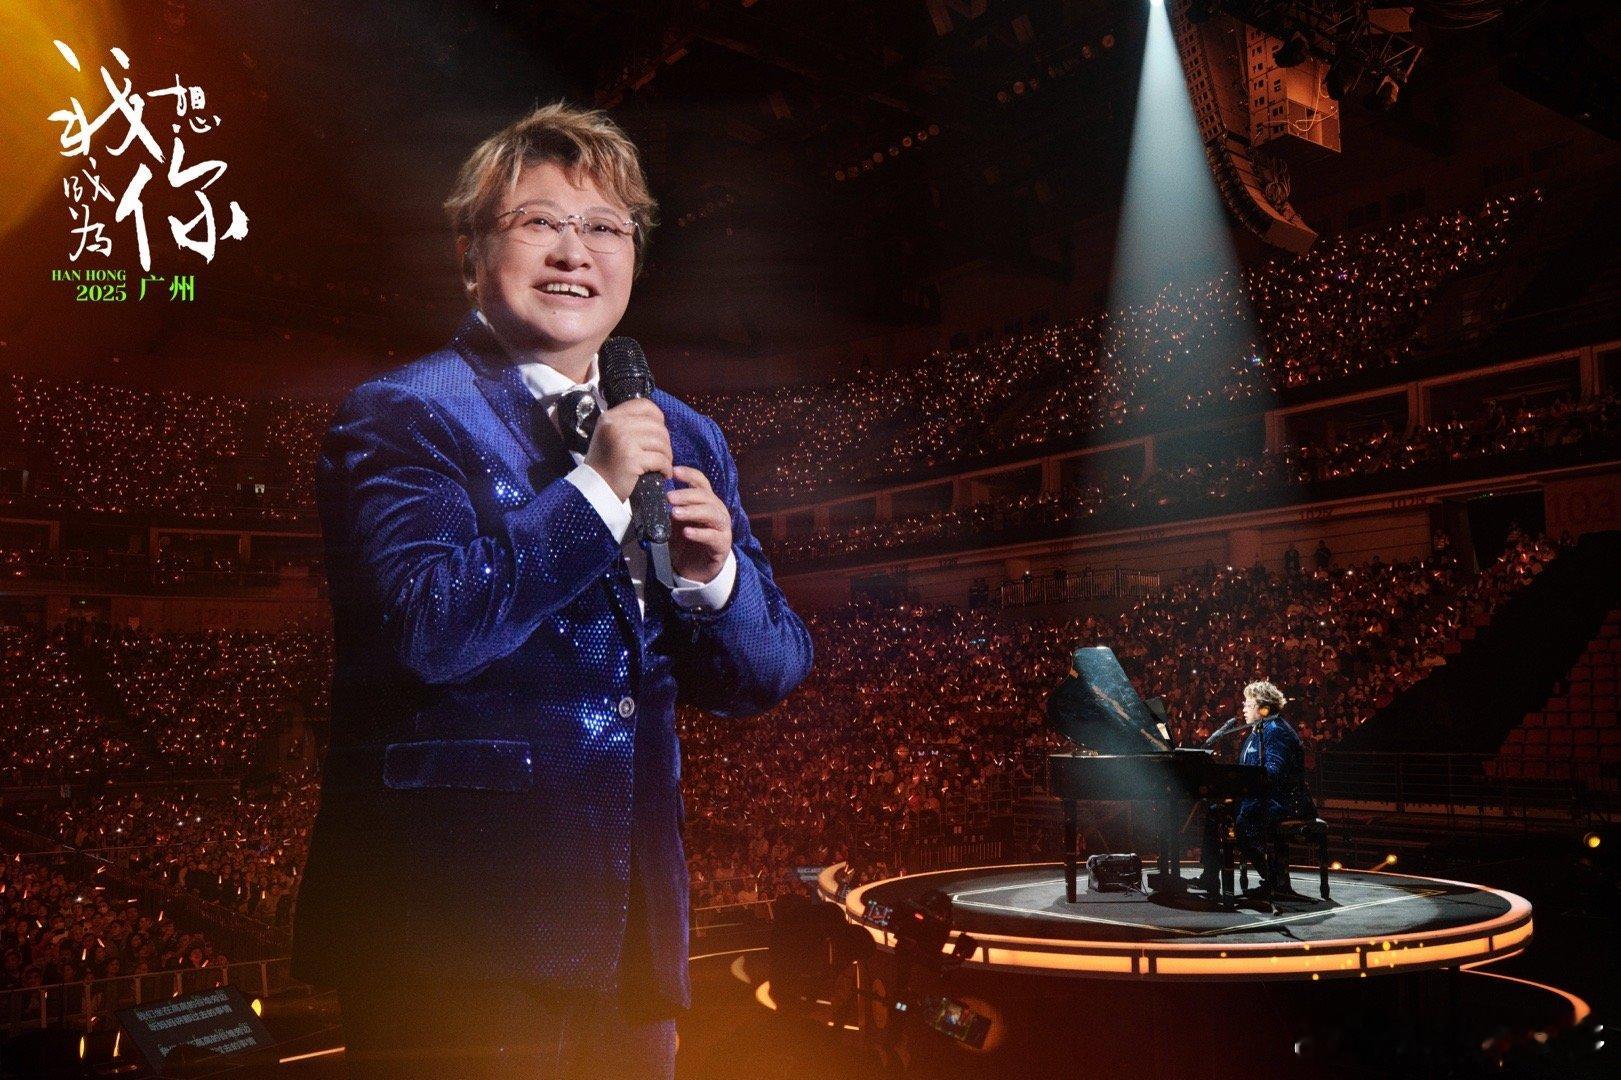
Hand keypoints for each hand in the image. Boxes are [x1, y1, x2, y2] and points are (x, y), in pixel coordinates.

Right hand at [584, 398, 671, 501]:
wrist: (593, 488)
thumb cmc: (605, 464)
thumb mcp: (610, 435)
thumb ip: (628, 424)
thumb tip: (658, 421)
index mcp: (610, 417)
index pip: (644, 405)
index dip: (658, 417)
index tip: (659, 432)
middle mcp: (616, 425)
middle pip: (656, 426)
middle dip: (665, 442)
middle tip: (663, 455)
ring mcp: (623, 441)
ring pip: (661, 442)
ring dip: (667, 456)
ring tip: (663, 465)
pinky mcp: (632, 459)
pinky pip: (661, 459)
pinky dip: (666, 468)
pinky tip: (663, 473)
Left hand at [667, 465, 731, 583]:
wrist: (696, 569)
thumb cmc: (685, 541)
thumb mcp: (675, 522)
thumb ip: (671, 508)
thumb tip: (652, 495)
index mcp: (707, 501)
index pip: (701, 482)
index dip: (689, 475)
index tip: (674, 472)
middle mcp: (717, 511)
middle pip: (706, 497)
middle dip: (686, 495)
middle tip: (668, 497)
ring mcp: (722, 528)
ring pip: (711, 514)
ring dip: (692, 511)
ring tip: (675, 513)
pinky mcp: (722, 545)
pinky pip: (713, 536)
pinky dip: (699, 533)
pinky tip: (686, 532)